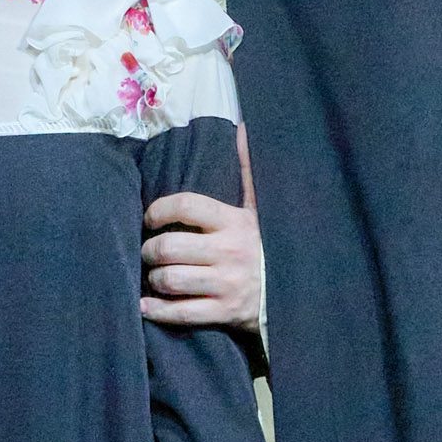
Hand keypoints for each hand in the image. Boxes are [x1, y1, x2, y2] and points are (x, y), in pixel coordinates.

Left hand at [140, 125, 263, 330]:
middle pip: (170, 247)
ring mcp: (226, 284)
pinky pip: (180, 313)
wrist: (295, 293)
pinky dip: (156, 310)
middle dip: (149, 249)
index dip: (158, 209)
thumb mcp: (259, 209)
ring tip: (153, 275)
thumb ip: (247, 170)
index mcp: (234, 222)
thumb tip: (242, 128)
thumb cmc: (266, 246)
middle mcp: (229, 252)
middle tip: (147, 251)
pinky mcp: (224, 312)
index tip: (149, 217)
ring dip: (153, 278)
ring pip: (170, 279)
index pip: (186, 206)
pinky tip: (146, 305)